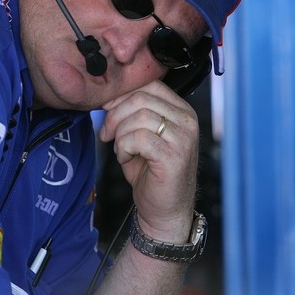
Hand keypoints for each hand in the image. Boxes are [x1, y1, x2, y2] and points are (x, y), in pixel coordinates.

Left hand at [100, 81, 198, 239]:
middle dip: (115, 115)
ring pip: (139, 117)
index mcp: (181, 110)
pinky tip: (126, 158)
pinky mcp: (174, 156)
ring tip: (121, 150)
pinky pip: (139, 138)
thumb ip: (131, 113)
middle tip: (107, 134)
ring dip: (120, 134)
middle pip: (141, 98)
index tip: (107, 110)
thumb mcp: (141, 135)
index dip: (122, 95)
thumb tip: (107, 98)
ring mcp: (184, 138)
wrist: (164, 210)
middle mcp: (187, 120)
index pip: (149, 84)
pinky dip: (124, 147)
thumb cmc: (151, 173)